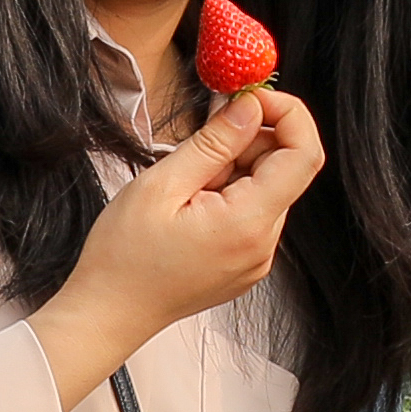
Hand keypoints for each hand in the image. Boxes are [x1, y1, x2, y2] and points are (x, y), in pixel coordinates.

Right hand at [45, 87, 323, 402]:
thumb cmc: (123, 256)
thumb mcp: (162, 185)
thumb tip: (252, 106)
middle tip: (198, 148)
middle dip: (249, 143)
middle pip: (284, 169)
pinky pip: (252, 213)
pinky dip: (229, 194)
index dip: (288, 115)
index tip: (252, 98)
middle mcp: (264, 245)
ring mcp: (257, 259)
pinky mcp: (245, 264)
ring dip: (234, 170)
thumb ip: (214, 143)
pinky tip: (188, 206)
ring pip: (266, 189)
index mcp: (249, 224)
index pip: (303, 154)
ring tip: (184, 187)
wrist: (107, 314)